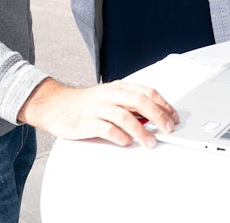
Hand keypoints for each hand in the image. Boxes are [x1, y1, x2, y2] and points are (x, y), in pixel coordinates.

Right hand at [18, 79, 179, 147]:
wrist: (56, 105)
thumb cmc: (86, 103)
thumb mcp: (110, 97)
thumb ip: (130, 105)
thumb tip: (154, 117)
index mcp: (118, 87)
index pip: (146, 92)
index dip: (163, 104)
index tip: (173, 117)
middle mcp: (109, 95)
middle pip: (139, 101)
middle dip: (158, 115)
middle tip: (168, 129)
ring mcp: (98, 108)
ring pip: (125, 116)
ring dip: (141, 130)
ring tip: (150, 142)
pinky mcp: (87, 122)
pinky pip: (106, 129)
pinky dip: (119, 136)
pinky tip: (126, 142)